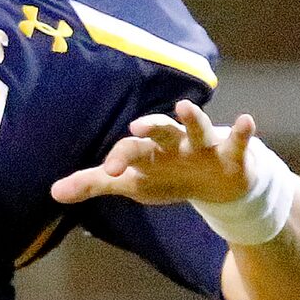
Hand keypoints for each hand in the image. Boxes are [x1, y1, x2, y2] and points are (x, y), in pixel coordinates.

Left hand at [50, 99, 254, 206]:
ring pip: (196, 128)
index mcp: (149, 150)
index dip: (118, 158)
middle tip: (135, 125)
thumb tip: (53, 193)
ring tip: (184, 107)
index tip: (109, 169)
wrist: (217, 185)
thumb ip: (94, 184)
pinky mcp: (230, 153)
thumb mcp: (131, 184)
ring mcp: (203, 145)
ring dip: (191, 118)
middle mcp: (174, 141)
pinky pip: (237, 140)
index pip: (130, 149)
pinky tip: (247, 121)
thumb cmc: (168, 176)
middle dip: (149, 127)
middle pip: (159, 130)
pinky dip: (243, 132)